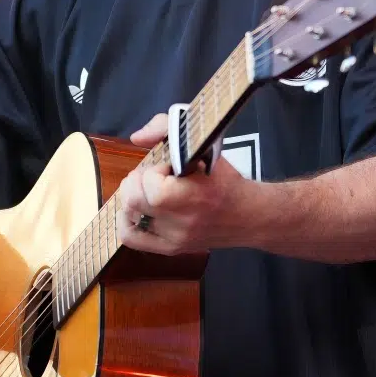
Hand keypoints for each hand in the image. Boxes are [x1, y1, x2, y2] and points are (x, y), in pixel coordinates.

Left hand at [116, 113, 259, 254]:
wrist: (249, 216)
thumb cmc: (226, 180)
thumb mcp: (205, 146)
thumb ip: (167, 128)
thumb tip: (136, 138)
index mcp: (193, 197)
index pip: (151, 184)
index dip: (155, 169)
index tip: (169, 167)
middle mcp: (181, 222)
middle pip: (133, 200)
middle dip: (137, 180)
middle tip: (153, 175)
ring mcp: (174, 239)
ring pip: (129, 216)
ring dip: (132, 196)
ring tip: (147, 190)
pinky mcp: (170, 248)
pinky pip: (131, 238)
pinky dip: (126, 221)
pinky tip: (136, 210)